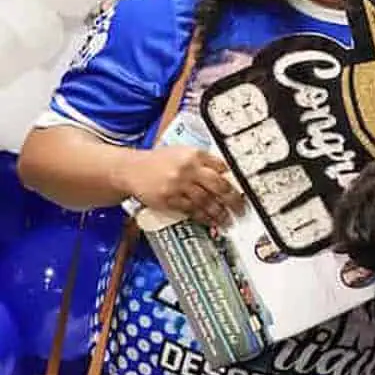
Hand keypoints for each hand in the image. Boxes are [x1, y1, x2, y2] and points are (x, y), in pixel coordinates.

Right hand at [124, 146, 243, 228]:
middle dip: (233, 199)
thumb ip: (203, 162)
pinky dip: (203, 217)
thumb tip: (227, 174)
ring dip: (220, 212)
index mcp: (194, 154)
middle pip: (219, 185)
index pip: (222, 167)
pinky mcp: (168, 199)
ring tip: (229, 219)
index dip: (235, 180)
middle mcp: (187, 168)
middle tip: (242, 208)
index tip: (244, 189)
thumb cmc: (159, 161)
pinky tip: (211, 221)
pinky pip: (191, 210)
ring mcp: (177, 184)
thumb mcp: (181, 153)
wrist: (130, 169)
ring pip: (206, 201)